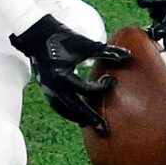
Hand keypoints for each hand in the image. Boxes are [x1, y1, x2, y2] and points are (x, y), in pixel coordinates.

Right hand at [9, 14, 129, 133]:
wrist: (38, 34)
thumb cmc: (63, 38)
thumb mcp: (85, 45)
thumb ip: (106, 52)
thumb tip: (128, 55)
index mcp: (63, 76)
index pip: (87, 89)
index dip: (103, 86)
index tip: (113, 80)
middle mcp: (54, 86)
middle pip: (75, 108)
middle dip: (91, 118)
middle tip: (104, 130)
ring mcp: (48, 89)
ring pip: (65, 110)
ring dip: (78, 117)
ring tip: (91, 126)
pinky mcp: (45, 88)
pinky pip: (57, 105)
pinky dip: (67, 112)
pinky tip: (76, 116)